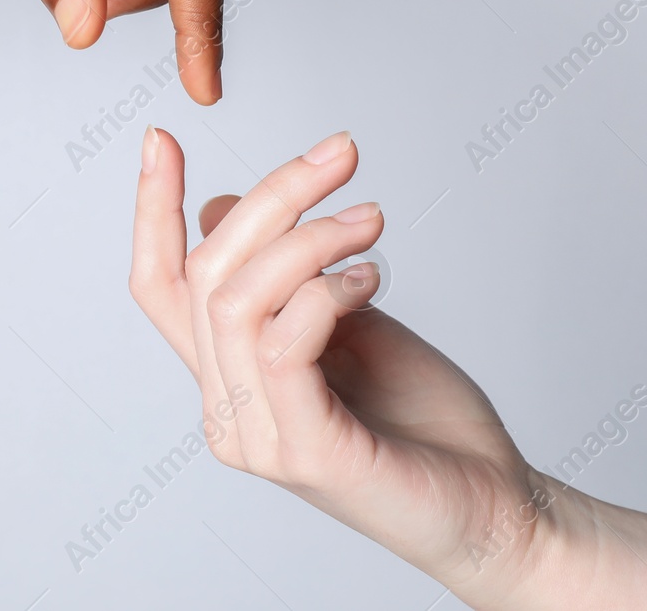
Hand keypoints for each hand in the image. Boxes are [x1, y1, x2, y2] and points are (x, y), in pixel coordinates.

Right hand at [129, 127, 567, 606]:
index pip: (160, 287)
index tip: (163, 138)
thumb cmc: (423, 419)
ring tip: (373, 219)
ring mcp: (259, 437)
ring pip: (238, 301)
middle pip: (204, 275)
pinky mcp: (306, 452)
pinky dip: (329, 291)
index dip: (152, 211)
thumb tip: (222, 209)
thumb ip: (287, 277)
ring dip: (310, 237)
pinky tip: (375, 277)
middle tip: (341, 154)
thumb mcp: (347, 320)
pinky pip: (286, 344)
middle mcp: (229, 410)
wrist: (493, 508)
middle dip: (271, 195)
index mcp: (229, 377)